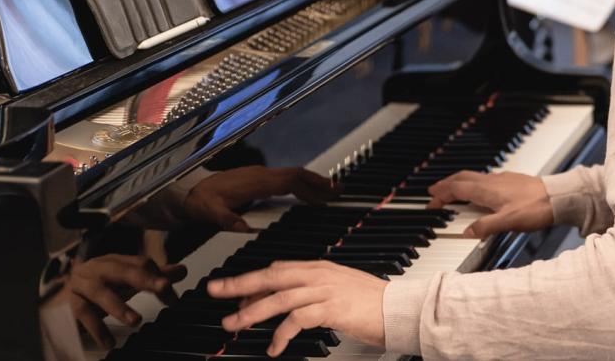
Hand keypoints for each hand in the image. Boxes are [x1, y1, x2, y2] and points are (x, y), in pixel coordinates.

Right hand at [67, 254, 186, 348]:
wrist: (61, 292)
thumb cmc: (101, 285)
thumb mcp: (128, 280)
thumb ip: (154, 276)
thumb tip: (181, 271)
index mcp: (116, 261)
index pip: (141, 264)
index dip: (158, 276)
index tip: (171, 292)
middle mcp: (98, 268)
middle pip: (121, 270)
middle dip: (144, 278)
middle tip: (164, 288)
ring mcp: (82, 285)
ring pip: (100, 292)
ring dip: (119, 306)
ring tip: (135, 321)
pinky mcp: (70, 303)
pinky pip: (82, 314)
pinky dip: (96, 328)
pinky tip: (108, 342)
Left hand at [182, 166, 335, 231]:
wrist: (188, 191)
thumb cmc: (199, 201)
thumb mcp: (209, 212)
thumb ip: (225, 219)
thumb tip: (241, 226)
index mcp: (255, 182)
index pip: (290, 179)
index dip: (312, 183)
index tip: (329, 189)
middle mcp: (260, 176)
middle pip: (296, 175)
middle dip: (319, 182)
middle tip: (338, 190)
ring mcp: (260, 176)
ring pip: (292, 177)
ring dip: (310, 184)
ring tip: (327, 193)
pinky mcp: (258, 181)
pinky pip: (285, 180)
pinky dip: (299, 186)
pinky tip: (304, 195)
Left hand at [209, 261, 386, 355]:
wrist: (398, 308)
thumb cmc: (371, 302)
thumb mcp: (338, 288)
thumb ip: (313, 289)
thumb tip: (286, 299)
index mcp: (319, 268)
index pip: (277, 269)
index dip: (252, 279)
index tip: (231, 290)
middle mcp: (319, 275)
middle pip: (271, 277)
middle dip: (239, 284)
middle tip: (216, 291)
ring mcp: (324, 290)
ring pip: (278, 298)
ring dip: (251, 312)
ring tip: (233, 324)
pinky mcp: (330, 308)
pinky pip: (296, 319)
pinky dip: (280, 334)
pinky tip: (274, 346)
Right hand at [427, 171, 551, 237]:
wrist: (559, 197)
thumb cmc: (536, 207)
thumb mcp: (508, 222)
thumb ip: (486, 227)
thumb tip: (468, 232)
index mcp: (486, 189)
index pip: (456, 188)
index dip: (441, 195)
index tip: (431, 203)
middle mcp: (492, 181)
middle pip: (462, 178)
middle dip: (446, 184)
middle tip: (434, 192)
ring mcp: (501, 179)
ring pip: (473, 177)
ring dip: (459, 183)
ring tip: (453, 192)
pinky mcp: (511, 181)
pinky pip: (485, 179)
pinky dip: (474, 185)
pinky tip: (480, 193)